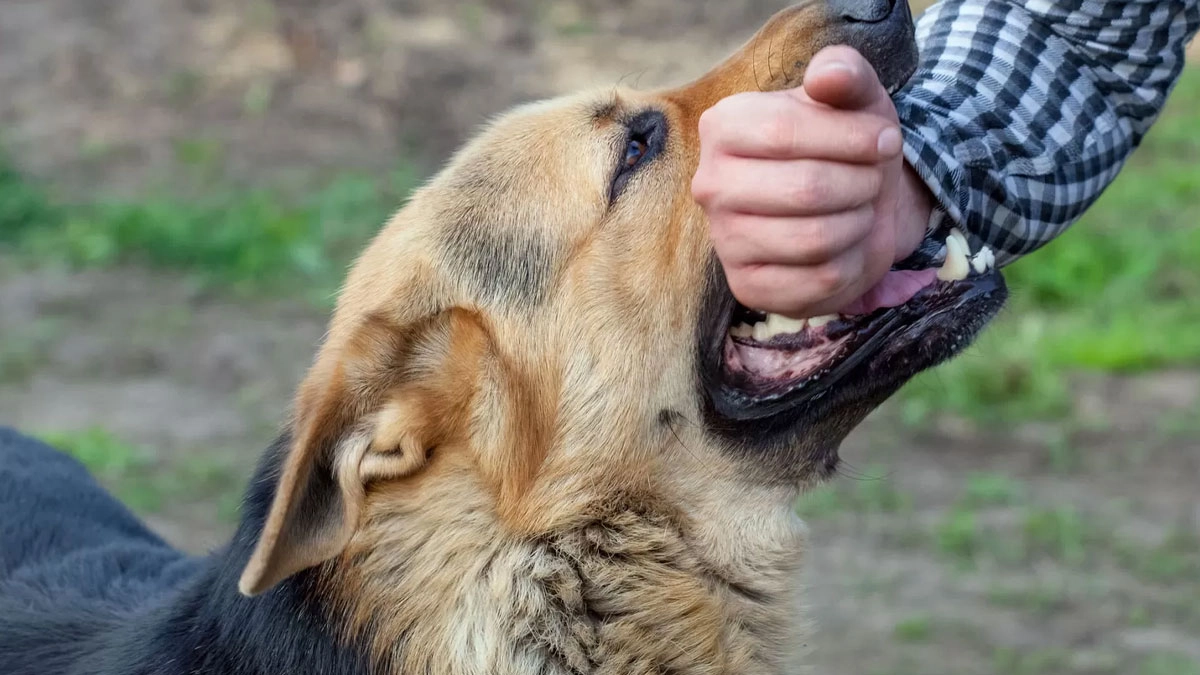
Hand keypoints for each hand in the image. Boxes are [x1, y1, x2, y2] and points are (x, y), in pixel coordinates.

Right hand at [692, 45, 931, 318]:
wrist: (852, 203)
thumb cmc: (846, 144)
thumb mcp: (854, 98)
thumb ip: (845, 73)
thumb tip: (827, 77)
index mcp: (723, 127)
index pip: (784, 132)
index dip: (852, 139)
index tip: (886, 140)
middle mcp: (711, 185)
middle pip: (805, 189)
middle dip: (861, 184)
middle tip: (871, 179)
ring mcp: (725, 241)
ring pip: (815, 239)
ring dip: (858, 222)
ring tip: (857, 209)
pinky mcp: (748, 288)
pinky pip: (820, 280)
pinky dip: (852, 262)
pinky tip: (845, 246)